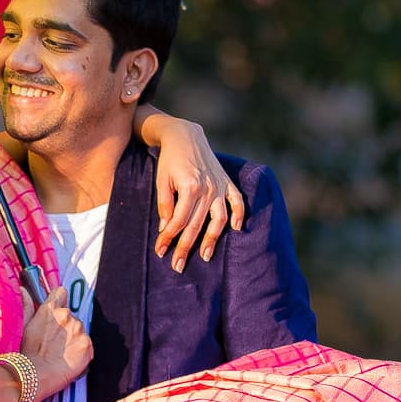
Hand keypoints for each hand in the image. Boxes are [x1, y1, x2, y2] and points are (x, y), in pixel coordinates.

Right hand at [19, 286, 92, 396]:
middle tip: (54, 342)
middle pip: (70, 316)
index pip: (61, 292)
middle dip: (65, 326)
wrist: (35, 376)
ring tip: (60, 353)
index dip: (58, 301)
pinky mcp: (87, 345)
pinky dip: (80, 352)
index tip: (55, 311)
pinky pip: (86, 346)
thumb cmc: (27, 354)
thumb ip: (26, 305)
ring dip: (73, 339)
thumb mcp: (23, 326)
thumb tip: (24, 291)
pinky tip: (69, 359)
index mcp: (51, 309)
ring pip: (79, 331)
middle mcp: (67, 315)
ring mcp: (78, 330)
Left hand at [148, 116, 243, 272]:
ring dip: (212, 239)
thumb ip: (165, 204)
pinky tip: (237, 229)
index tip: (161, 252)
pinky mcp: (226, 182)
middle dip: (185, 247)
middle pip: (196, 225)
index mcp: (189, 188)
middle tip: (177, 265)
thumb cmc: (169, 160)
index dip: (168, 238)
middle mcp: (207, 189)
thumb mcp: (161, 181)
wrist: (185, 135)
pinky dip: (239, 214)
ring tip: (205, 256)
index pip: (178, 221)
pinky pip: (237, 201)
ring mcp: (219, 186)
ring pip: (218, 219)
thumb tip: (166, 228)